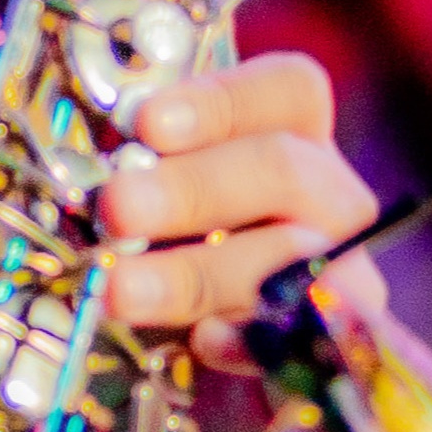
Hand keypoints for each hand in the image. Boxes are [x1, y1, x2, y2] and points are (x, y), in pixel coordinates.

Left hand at [96, 50, 382, 372]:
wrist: (212, 331)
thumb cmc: (174, 225)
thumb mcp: (161, 177)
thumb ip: (141, 160)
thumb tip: (93, 167)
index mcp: (292, 129)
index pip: (287, 90)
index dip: (220, 102)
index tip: (147, 122)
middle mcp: (327, 189)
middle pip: (284, 170)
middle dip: (193, 189)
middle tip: (117, 207)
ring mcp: (338, 262)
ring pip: (290, 259)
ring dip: (198, 273)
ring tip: (121, 290)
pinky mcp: (330, 335)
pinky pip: (304, 338)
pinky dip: (249, 339)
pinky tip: (201, 340)